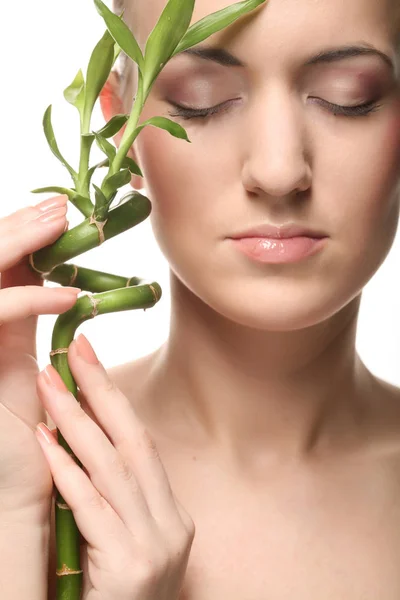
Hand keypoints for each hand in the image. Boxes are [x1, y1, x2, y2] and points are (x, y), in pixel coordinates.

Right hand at [0, 195, 79, 516]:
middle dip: (15, 229)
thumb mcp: (23, 364)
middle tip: (57, 206)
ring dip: (16, 247)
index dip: (14, 234)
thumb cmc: (26, 433)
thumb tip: (50, 278)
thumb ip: (26, 321)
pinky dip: (27, 302)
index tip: (52, 212)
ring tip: (60, 224)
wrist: (15, 495)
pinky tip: (67, 296)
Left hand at [35, 333, 195, 599]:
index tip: (89, 359)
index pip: (141, 444)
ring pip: (112, 468)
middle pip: (133, 443)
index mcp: (172, 515)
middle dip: (102, 392)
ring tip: (49, 386)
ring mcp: (156, 546)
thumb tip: (83, 442)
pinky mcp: (130, 567)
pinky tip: (44, 441)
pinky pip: (92, 507)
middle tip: (73, 352)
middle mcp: (171, 525)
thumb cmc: (113, 597)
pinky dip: (67, 470)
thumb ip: (115, 499)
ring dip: (76, 421)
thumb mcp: (124, 542)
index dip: (114, 399)